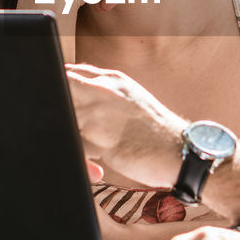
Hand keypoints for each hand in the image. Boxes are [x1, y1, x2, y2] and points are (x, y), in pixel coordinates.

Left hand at [67, 63, 186, 189]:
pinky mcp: (100, 138)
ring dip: (69, 135)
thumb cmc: (156, 133)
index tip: (58, 106)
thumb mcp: (132, 101)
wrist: (183, 152)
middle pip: (60, 91)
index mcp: (113, 79)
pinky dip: (80, 158)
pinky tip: (96, 166)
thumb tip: (76, 98)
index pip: (69, 72)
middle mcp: (104, 89)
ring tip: (88, 151)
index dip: (60, 91)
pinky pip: (73, 143)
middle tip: (63, 129)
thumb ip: (104, 95)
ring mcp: (100, 112)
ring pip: (63, 116)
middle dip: (55, 110)